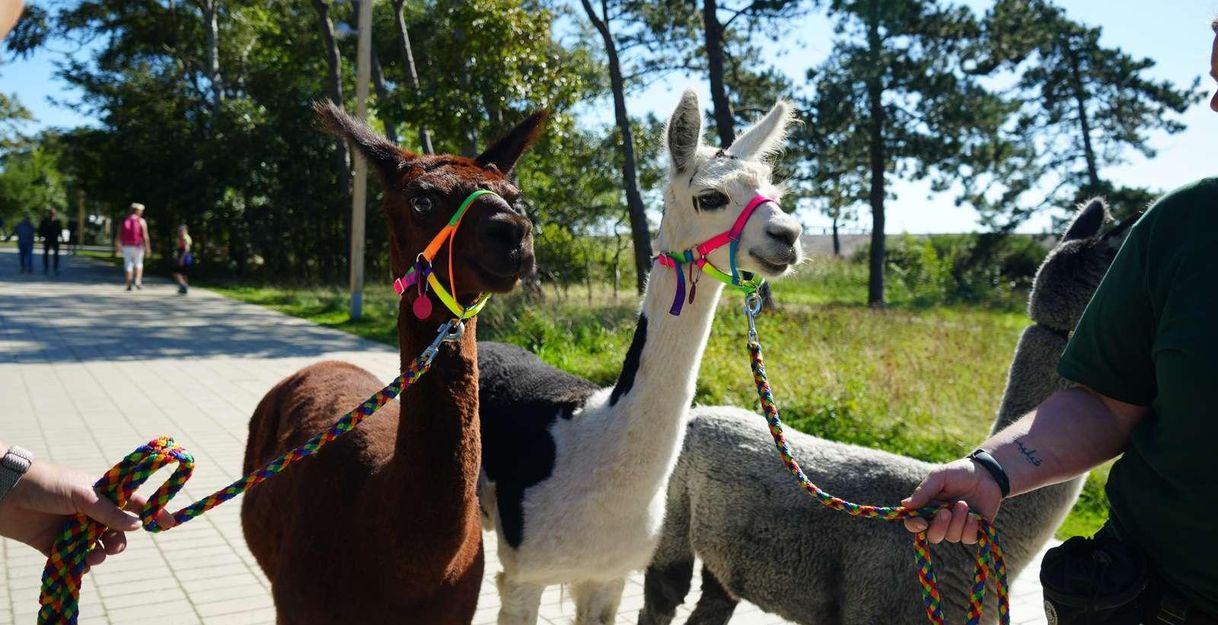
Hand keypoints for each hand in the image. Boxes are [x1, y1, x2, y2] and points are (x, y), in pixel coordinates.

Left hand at [0, 459, 173, 565]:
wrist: (5, 493)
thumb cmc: (47, 484)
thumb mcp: (83, 494)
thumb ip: (110, 511)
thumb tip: (137, 525)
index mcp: (102, 493)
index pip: (133, 502)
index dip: (152, 511)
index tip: (169, 524)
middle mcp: (90, 511)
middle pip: (117, 531)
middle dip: (119, 540)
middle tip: (112, 544)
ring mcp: (73, 528)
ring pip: (98, 547)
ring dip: (100, 554)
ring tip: (92, 555)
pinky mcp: (55, 544)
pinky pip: (76, 559)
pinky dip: (81, 565)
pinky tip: (79, 564)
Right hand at [901, 458, 1002, 544]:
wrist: (986, 474)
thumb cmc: (959, 473)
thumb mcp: (939, 477)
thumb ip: (923, 491)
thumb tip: (905, 504)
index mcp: (927, 508)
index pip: (914, 524)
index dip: (915, 526)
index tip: (922, 522)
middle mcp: (940, 520)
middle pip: (932, 536)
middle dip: (939, 526)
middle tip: (946, 511)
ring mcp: (957, 527)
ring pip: (952, 537)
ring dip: (958, 521)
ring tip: (964, 504)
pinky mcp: (973, 531)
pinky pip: (968, 538)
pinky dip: (970, 527)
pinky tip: (974, 515)